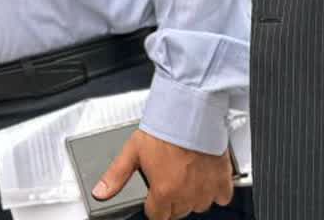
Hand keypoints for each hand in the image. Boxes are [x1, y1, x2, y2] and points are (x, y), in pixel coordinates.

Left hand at [92, 128, 233, 219]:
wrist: (190, 113)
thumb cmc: (163, 130)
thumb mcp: (132, 151)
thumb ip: (116, 175)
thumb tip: (100, 192)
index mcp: (164, 191)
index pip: (157, 216)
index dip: (152, 206)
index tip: (153, 197)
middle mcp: (186, 195)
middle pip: (176, 213)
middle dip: (170, 202)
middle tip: (167, 180)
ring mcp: (206, 190)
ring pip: (198, 206)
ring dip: (191, 197)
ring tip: (184, 176)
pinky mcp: (222, 181)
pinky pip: (221, 198)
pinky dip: (214, 192)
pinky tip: (204, 178)